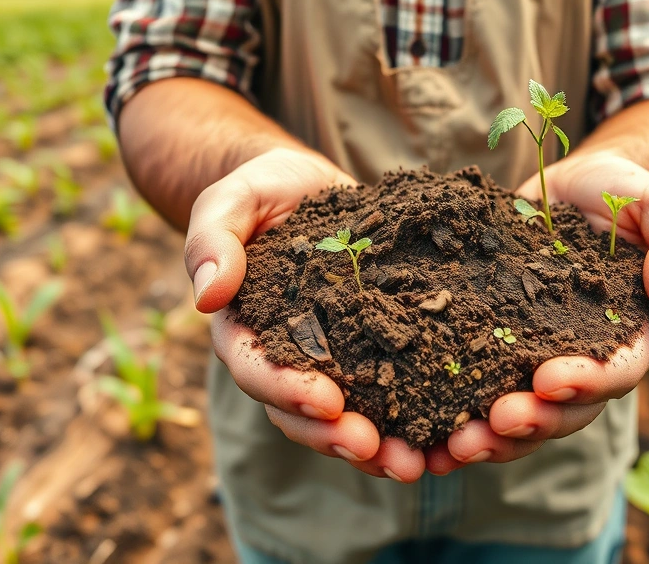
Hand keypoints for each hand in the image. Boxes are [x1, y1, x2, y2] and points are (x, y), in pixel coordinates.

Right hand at [187, 148, 426, 482]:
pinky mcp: (370, 348)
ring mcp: (329, 357)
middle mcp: (284, 355)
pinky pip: (385, 394)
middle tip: (376, 451)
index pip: (256, 370)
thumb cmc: (263, 189)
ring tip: (414, 464)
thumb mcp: (233, 199)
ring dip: (374, 447)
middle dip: (336, 436)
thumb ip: (213, 239)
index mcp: (244, 329)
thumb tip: (206, 296)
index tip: (328, 402)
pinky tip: (443, 436)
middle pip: (299, 412)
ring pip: (343, 418)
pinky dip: (409, 418)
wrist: (308, 184)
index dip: (288, 390)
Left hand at [432, 152, 648, 471]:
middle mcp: (586, 363)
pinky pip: (477, 395)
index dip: (586, 381)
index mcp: (631, 338)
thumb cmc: (623, 195)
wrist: (571, 190)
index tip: (548, 378)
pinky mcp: (494, 350)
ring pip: (521, 417)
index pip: (617, 372)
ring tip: (454, 444)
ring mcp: (537, 362)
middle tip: (495, 421)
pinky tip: (423, 441)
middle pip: (565, 411)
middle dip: (531, 421)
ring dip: (491, 437)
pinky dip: (453, 421)